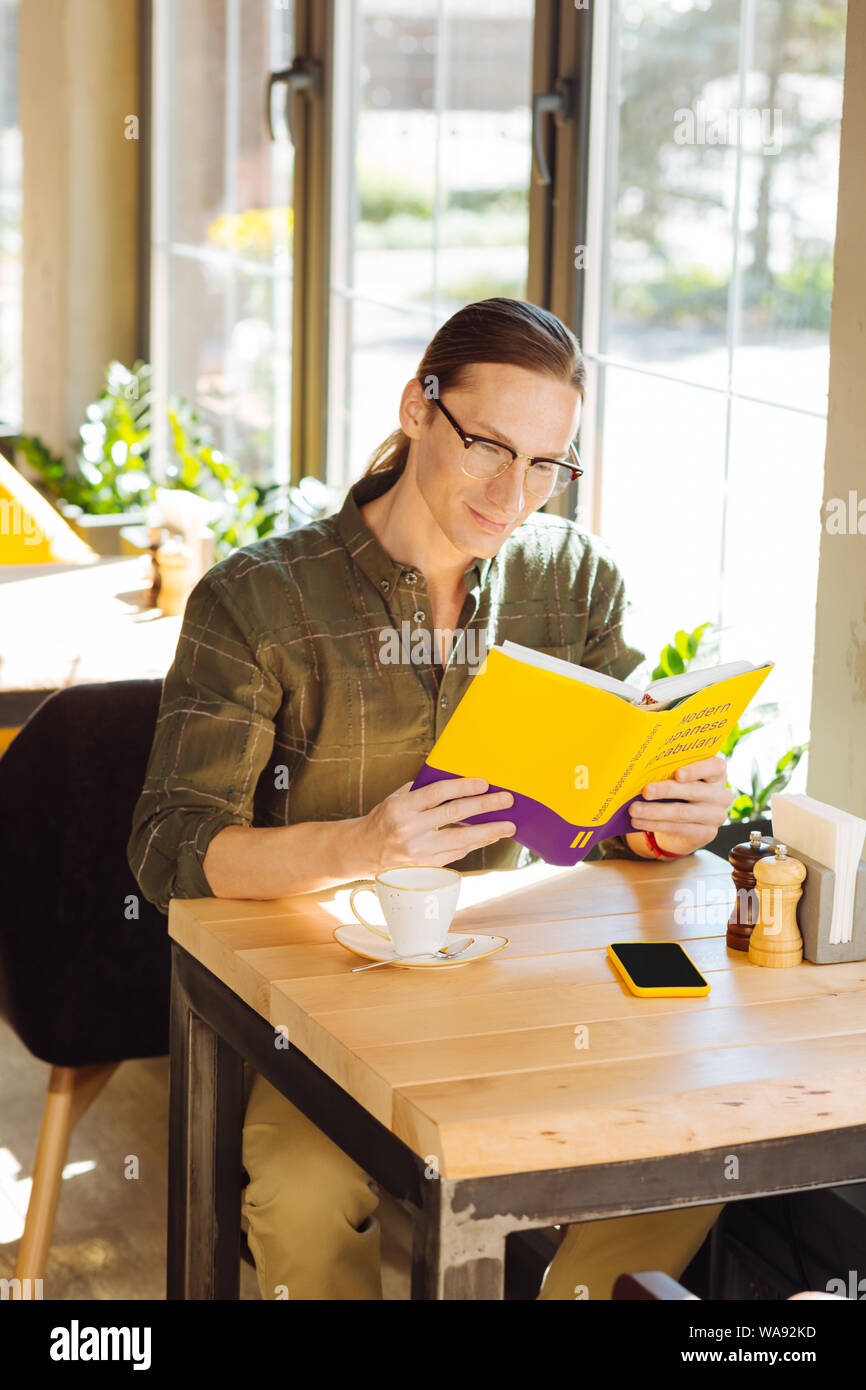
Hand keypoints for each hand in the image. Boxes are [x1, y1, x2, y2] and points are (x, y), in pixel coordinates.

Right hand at [358, 777, 516, 871]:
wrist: (363, 851)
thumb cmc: (385, 819)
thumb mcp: (396, 798)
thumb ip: (422, 790)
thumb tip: (456, 779)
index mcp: (401, 808)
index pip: (438, 793)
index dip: (463, 787)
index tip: (484, 782)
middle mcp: (409, 830)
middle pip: (454, 814)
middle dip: (484, 806)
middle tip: (506, 799)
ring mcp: (417, 852)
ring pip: (460, 840)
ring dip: (488, 832)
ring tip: (508, 826)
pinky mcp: (424, 868)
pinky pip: (455, 854)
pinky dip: (473, 845)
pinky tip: (488, 837)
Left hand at [626, 755, 733, 856]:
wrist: (687, 824)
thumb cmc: (680, 792)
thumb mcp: (680, 779)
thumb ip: (671, 772)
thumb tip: (642, 769)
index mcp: (717, 774)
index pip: (715, 767)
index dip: (697, 770)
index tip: (677, 774)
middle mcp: (722, 795)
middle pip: (694, 791)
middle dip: (666, 790)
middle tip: (645, 791)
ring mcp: (716, 816)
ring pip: (683, 812)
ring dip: (655, 811)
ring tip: (634, 809)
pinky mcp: (706, 833)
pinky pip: (678, 828)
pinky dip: (655, 824)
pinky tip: (639, 821)